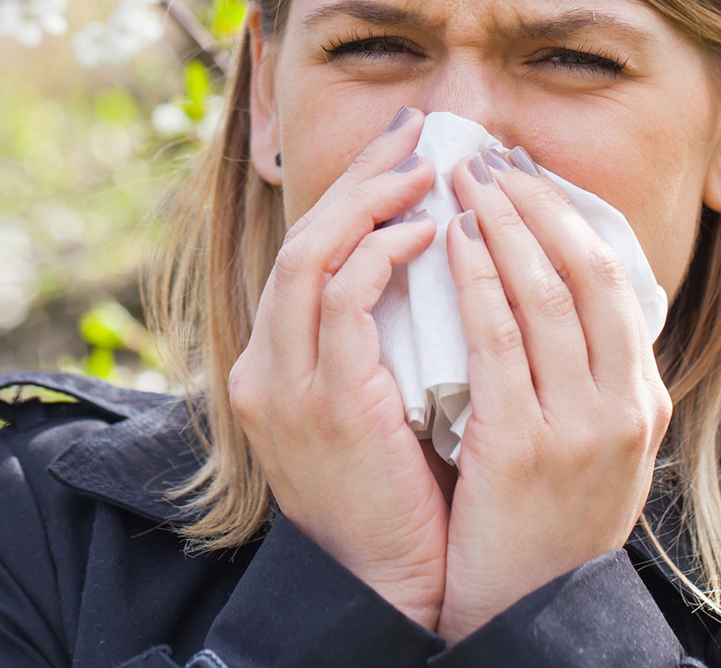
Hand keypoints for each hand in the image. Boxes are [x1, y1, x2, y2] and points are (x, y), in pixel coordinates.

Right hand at [227, 107, 449, 629]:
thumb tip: (455, 268)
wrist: (388, 589)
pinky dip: (381, 255)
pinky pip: (340, 301)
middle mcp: (266, 368)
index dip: (354, 194)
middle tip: (418, 130)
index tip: (406, 150)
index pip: (309, 252)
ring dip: (371, 201)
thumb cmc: (408, 500)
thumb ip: (396, 341)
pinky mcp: (322, 405)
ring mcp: (285, 386)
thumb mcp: (389, 406)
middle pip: (302, 237)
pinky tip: (430, 232)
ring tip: (430, 170)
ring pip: (311, 255)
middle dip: (361, 177)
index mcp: (278, 366)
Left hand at [434, 146, 673, 642]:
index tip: (524, 174)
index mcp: (644, 400)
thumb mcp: (591, 452)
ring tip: (465, 181)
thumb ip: (584, 381)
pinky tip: (453, 242)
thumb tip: (552, 295)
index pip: (614, 279)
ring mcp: (580, 428)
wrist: (528, 617)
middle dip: (535, 203)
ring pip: (547, 295)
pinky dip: (479, 281)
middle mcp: (625, 407)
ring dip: (504, 225)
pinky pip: (500, 342)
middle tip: (487, 156)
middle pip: (586, 272)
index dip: (567, 215)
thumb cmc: (544, 530)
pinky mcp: (525, 449)